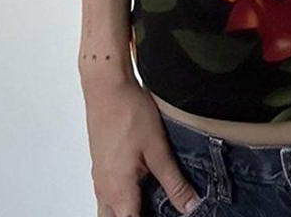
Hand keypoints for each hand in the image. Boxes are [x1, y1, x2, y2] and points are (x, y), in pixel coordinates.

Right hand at [82, 72, 201, 216]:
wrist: (107, 87)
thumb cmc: (128, 112)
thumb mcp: (158, 149)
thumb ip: (174, 181)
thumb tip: (190, 205)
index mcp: (118, 190)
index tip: (169, 215)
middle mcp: (104, 189)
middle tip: (162, 208)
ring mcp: (100, 179)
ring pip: (110, 210)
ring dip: (130, 209)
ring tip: (154, 200)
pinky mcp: (100, 166)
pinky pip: (109, 195)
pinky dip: (124, 198)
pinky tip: (144, 184)